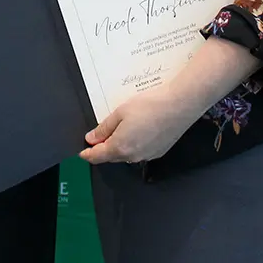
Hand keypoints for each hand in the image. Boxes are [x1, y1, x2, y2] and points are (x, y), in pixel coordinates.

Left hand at [79, 89, 195, 164]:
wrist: (179, 106)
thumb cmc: (150, 106)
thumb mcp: (120, 112)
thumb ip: (104, 128)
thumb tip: (92, 138)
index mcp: (119, 147)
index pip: (97, 156)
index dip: (87, 154)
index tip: (83, 152)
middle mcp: (133, 156)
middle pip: (111, 156)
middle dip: (103, 148)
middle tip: (99, 135)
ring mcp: (147, 155)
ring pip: (126, 155)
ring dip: (120, 146)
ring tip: (122, 127)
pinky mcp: (158, 152)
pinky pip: (140, 152)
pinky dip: (134, 145)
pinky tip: (138, 130)